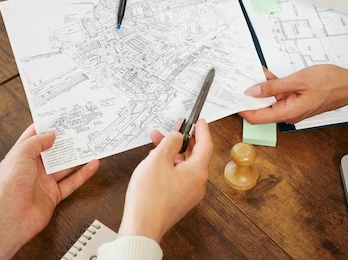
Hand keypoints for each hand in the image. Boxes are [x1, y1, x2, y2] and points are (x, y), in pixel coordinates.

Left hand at [0, 125, 99, 259]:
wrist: (11, 218)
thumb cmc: (9, 188)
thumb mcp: (21, 155)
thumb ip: (37, 143)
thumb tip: (50, 135)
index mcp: (20, 157)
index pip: (33, 138)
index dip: (45, 127)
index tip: (58, 118)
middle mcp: (32, 169)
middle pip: (51, 151)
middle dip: (64, 141)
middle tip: (78, 129)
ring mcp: (44, 182)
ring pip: (64, 166)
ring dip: (76, 156)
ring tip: (89, 144)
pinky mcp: (54, 195)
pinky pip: (72, 182)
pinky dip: (83, 174)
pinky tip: (92, 165)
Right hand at [118, 119, 213, 242]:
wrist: (142, 226)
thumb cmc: (149, 196)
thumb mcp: (158, 159)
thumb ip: (170, 143)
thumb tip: (177, 137)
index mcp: (198, 171)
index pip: (206, 145)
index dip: (202, 130)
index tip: (200, 121)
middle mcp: (198, 183)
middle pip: (195, 155)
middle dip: (184, 140)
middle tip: (177, 127)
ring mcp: (189, 193)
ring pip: (185, 165)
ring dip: (173, 152)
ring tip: (157, 142)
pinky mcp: (179, 199)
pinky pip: (179, 176)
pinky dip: (170, 164)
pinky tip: (156, 160)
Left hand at [239, 65, 347, 123]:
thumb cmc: (331, 82)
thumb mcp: (298, 80)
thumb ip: (273, 87)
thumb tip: (252, 92)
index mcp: (288, 112)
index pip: (257, 117)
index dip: (242, 109)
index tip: (230, 99)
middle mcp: (290, 114)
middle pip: (262, 110)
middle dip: (249, 97)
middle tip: (237, 82)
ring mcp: (294, 108)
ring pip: (271, 101)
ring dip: (262, 90)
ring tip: (252, 75)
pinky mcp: (299, 101)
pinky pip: (281, 96)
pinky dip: (274, 87)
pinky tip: (268, 76)